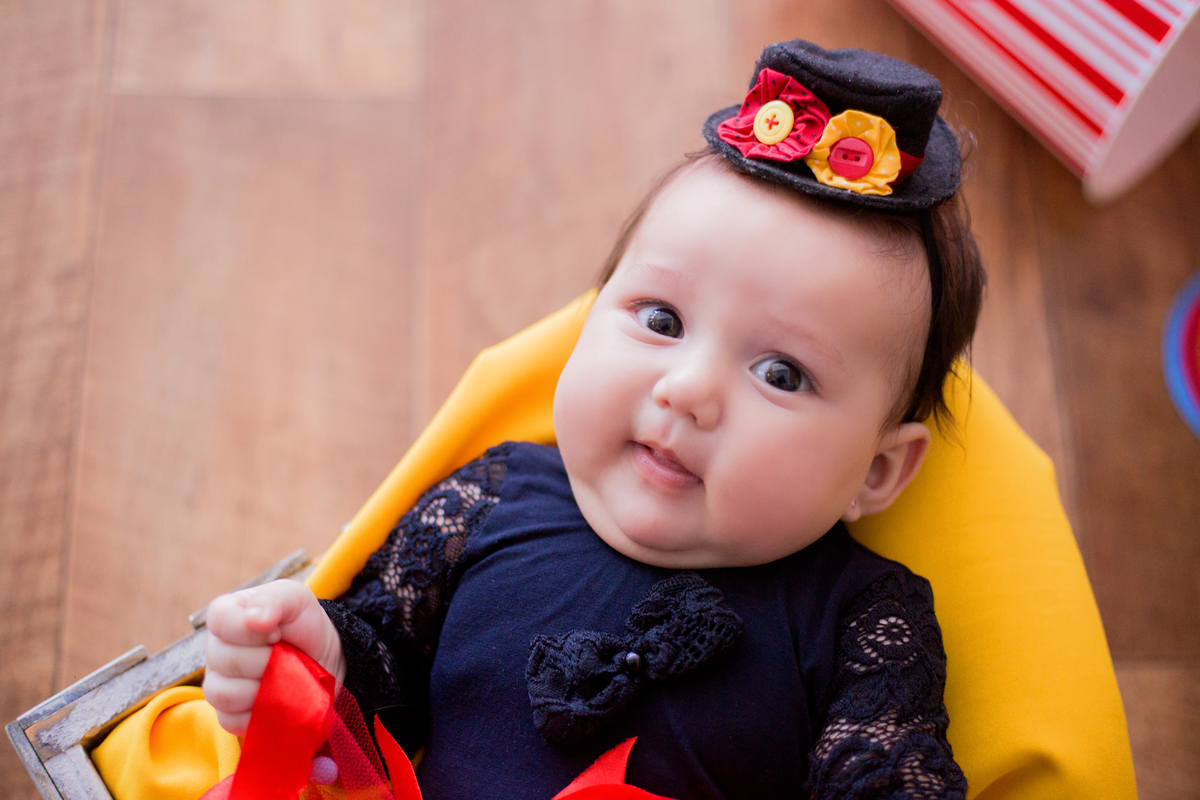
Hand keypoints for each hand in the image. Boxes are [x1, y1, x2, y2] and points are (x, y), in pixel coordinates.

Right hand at [203, 579, 345, 734]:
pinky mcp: (228, 714)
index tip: (277, 632)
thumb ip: (273, 600)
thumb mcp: (295, 599)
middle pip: (226, 660)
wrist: (322, 658)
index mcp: (225, 616)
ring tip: (282, 676)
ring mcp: (218, 683)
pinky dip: (260, 713)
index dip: (252, 630)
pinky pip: (232, 721)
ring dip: (264, 687)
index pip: (220, 620)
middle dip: (266, 660)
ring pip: (226, 694)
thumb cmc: (303, 623)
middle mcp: (215, 650)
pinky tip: (276, 698)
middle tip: (285, 655)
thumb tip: (254, 619)